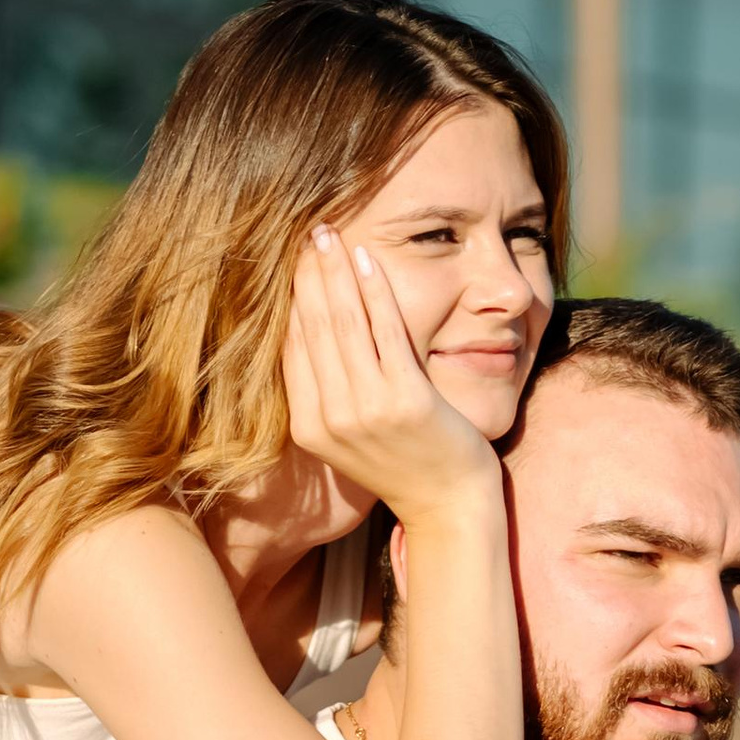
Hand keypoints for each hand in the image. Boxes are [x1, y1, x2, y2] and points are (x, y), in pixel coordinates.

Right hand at [283, 222, 501, 529]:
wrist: (449, 507)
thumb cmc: (405, 465)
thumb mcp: (350, 436)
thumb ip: (327, 394)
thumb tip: (307, 335)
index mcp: (309, 428)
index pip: (290, 348)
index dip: (290, 298)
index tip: (291, 259)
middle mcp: (331, 420)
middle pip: (311, 328)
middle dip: (308, 274)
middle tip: (308, 232)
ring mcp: (367, 412)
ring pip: (343, 323)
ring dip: (335, 271)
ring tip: (329, 233)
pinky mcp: (405, 400)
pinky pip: (385, 330)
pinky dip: (374, 289)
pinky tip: (367, 257)